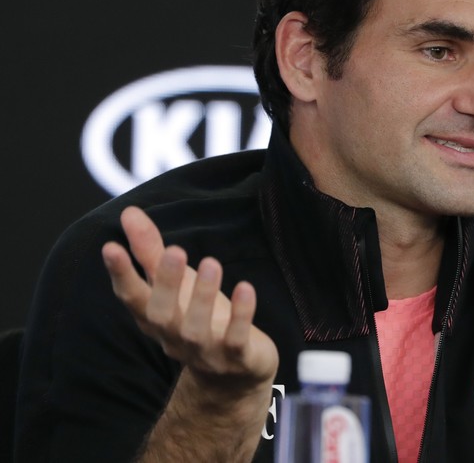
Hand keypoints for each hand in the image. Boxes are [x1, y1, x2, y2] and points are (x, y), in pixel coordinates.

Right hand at [102, 206, 278, 392]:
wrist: (232, 377)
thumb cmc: (198, 319)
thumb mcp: (175, 285)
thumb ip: (151, 251)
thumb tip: (129, 213)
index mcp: (155, 318)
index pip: (132, 297)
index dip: (121, 274)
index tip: (110, 246)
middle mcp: (174, 337)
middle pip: (160, 314)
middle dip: (165, 283)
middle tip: (174, 248)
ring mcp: (205, 351)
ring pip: (196, 328)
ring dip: (202, 296)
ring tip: (210, 262)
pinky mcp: (237, 357)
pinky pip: (236, 338)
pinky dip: (241, 315)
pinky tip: (245, 288)